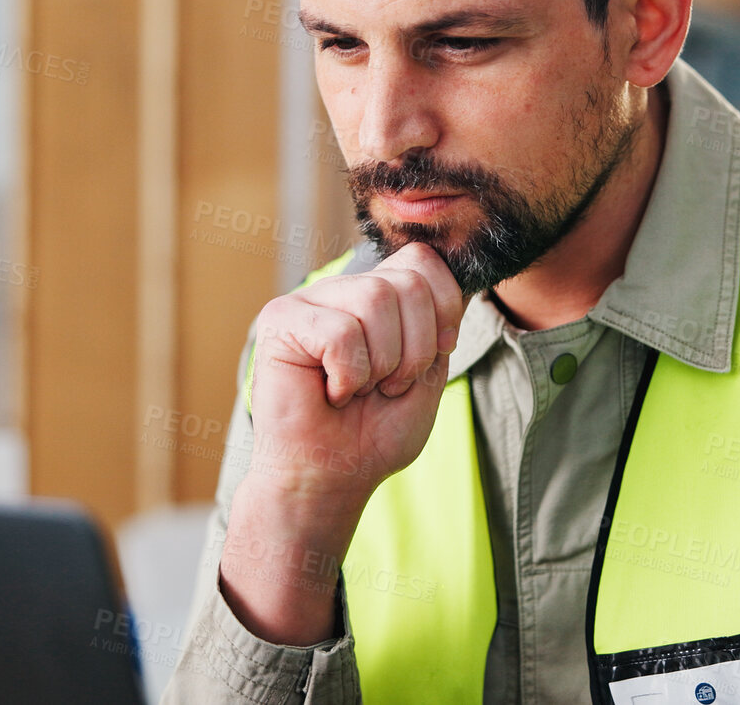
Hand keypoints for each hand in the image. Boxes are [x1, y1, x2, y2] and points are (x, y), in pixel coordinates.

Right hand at [220, 241, 465, 645]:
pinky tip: (331, 393)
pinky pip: (340, 333)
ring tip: (359, 390)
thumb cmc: (372, 434)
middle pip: (406, 282)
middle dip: (415, 349)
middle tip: (387, 386)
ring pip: (375, 299)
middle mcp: (342, 290)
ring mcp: (308, 300)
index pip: (422, 260)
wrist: (330, 479)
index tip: (436, 354)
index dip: (444, 307)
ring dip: (381, 364)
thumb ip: (439, 325)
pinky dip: (348, 376)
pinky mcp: (280, 321)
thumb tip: (459, 281)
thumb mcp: (428, 374)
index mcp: (377, 295)